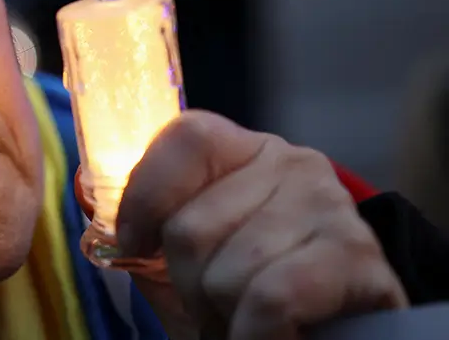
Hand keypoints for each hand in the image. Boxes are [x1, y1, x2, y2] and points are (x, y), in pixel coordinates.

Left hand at [81, 110, 408, 339]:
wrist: (333, 336)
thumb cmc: (250, 295)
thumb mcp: (193, 256)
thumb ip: (150, 228)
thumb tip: (99, 225)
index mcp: (242, 150)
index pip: (182, 139)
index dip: (145, 199)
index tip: (137, 247)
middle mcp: (291, 162)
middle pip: (189, 227)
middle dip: (191, 285)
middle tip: (218, 305)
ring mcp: (328, 204)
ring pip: (227, 271)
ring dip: (227, 315)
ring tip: (249, 321)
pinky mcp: (358, 256)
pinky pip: (272, 297)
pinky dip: (256, 333)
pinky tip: (272, 336)